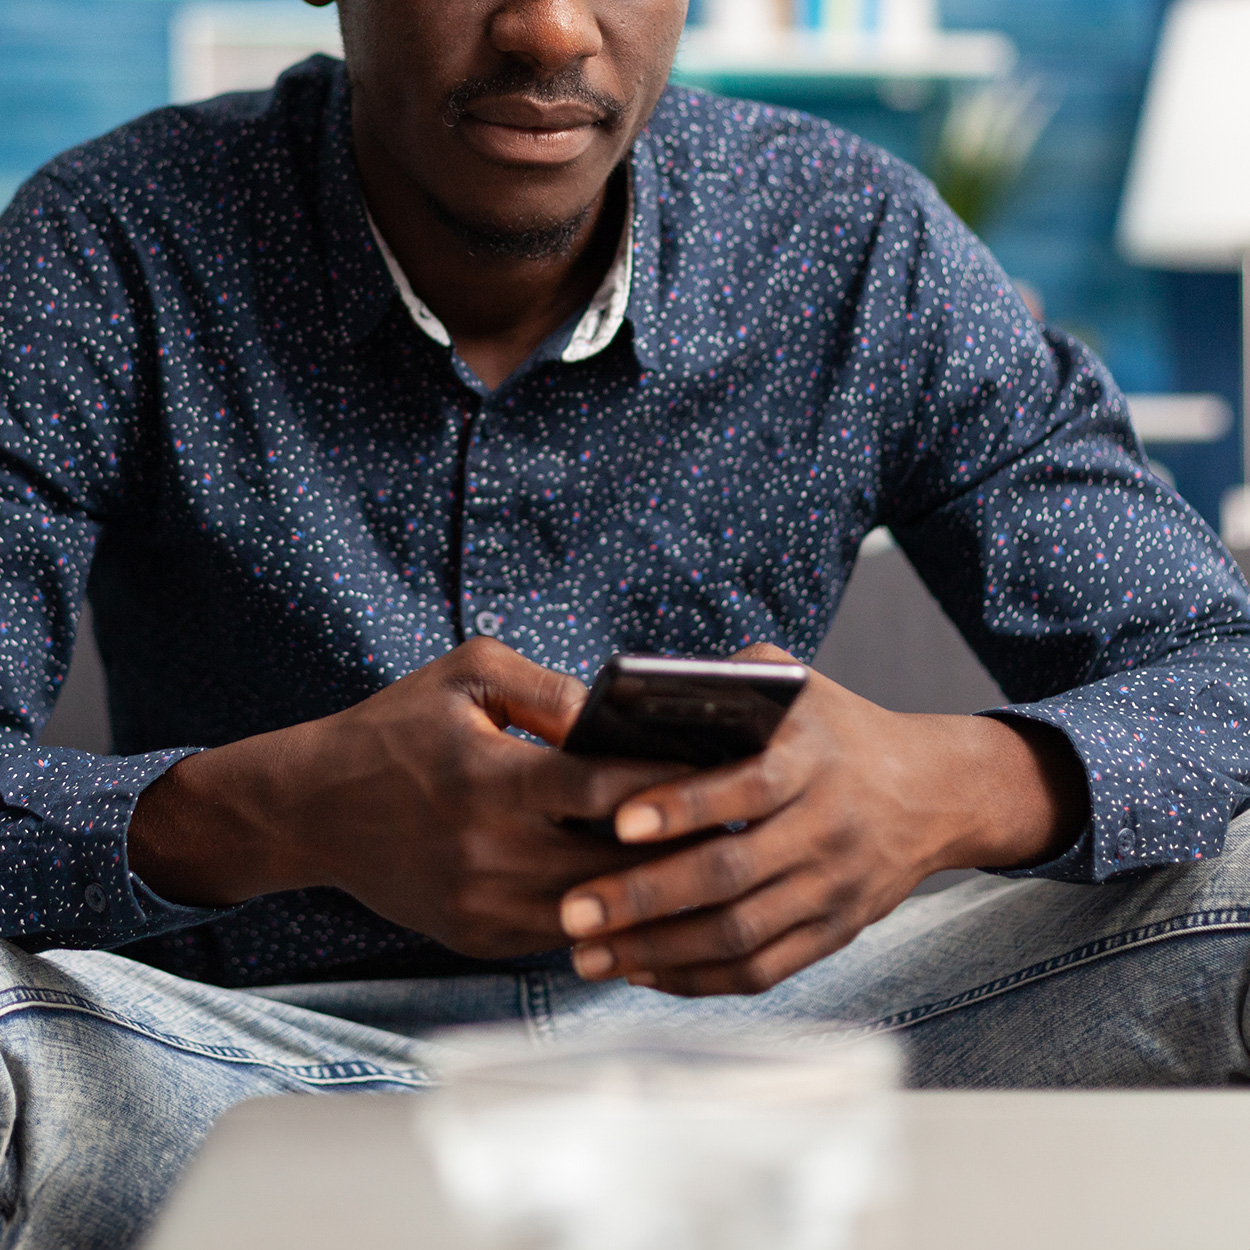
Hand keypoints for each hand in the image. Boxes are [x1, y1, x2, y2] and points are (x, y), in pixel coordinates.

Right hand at [130, 638, 683, 958]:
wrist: (311, 810)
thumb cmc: (394, 730)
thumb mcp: (466, 677)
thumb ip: (549, 690)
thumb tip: (622, 715)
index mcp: (491, 780)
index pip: (605, 792)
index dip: (671, 786)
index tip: (729, 775)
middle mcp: (489, 854)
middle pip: (616, 867)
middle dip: (681, 851)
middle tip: (742, 830)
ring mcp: (483, 907)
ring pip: (597, 913)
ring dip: (650, 893)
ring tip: (708, 864)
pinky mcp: (478, 939)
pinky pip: (563, 933)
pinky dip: (604, 913)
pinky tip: (641, 888)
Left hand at [557, 643, 1088, 996]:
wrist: (934, 793)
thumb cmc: (839, 730)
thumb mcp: (798, 685)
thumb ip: (730, 678)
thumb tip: (643, 692)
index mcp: (812, 761)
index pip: (746, 787)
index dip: (683, 806)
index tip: (619, 822)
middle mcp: (827, 829)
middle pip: (729, 874)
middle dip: (643, 897)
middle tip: (573, 911)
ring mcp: (833, 889)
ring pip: (738, 935)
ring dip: (657, 950)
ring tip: (587, 955)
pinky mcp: (834, 932)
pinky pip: (762, 971)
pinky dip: (699, 980)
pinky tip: (642, 971)